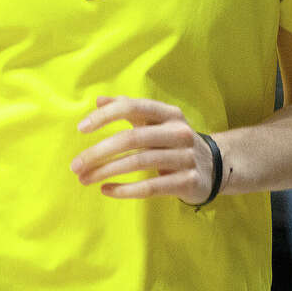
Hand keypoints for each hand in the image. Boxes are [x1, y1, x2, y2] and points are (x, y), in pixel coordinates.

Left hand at [70, 96, 217, 204]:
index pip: (133, 107)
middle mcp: (178, 132)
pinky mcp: (188, 181)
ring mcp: (185, 157)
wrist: (215, 167)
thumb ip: (129, 108)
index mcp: (169, 113)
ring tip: (84, 179)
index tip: (81, 128)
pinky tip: (106, 190)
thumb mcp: (156, 121)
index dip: (106, 116)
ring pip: (139, 163)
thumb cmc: (174, 141)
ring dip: (107, 171)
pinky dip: (125, 190)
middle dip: (99, 152)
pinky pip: (151, 187)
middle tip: (76, 165)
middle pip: (132, 139)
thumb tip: (98, 100)